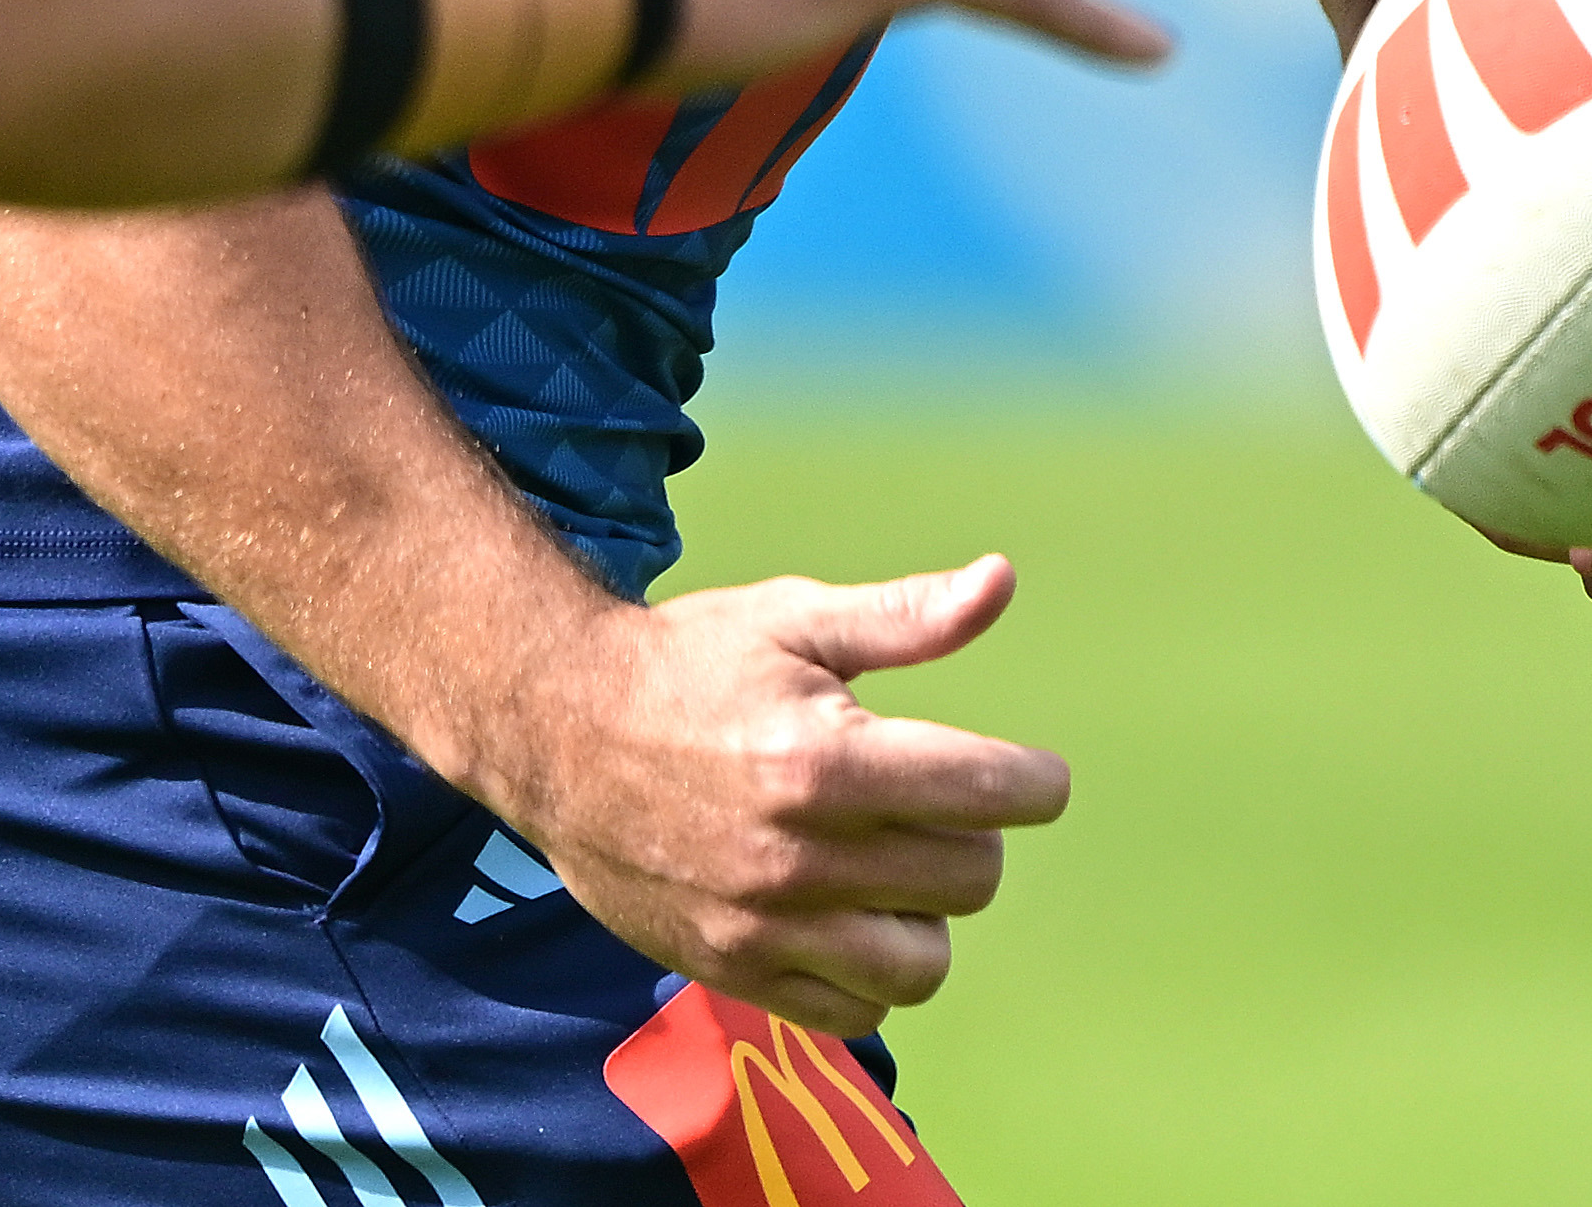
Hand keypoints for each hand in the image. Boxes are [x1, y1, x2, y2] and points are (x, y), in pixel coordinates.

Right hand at [458, 556, 1068, 1040]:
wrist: (557, 731)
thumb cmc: (689, 665)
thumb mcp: (793, 619)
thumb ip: (906, 616)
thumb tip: (1002, 581)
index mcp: (825, 757)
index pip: (993, 794)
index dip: (1034, 782)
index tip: (1030, 777)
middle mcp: (798, 852)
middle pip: (971, 877)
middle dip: (970, 833)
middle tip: (930, 800)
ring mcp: (764, 922)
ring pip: (924, 961)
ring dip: (927, 913)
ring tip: (892, 864)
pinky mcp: (734, 968)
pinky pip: (856, 1010)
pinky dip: (870, 970)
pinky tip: (847, 912)